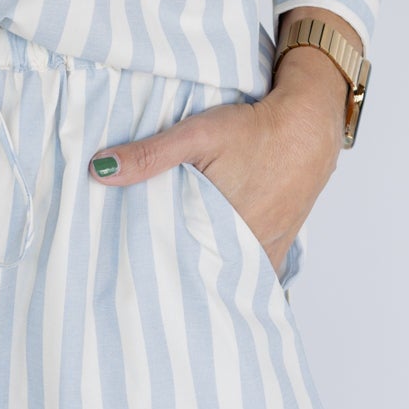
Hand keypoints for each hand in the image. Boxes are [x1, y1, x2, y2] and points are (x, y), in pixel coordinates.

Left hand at [85, 51, 348, 275]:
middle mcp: (248, 253)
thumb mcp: (197, 134)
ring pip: (226, 276)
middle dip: (175, 280)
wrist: (309, 125)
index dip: (154, 278)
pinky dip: (229, 269)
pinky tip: (209, 262)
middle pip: (203, 277)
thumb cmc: (256, 130)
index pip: (179, 272)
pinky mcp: (278, 245)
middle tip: (142, 282)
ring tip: (170, 275)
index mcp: (224, 235)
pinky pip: (250, 269)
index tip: (129, 283)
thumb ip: (149, 155)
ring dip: (203, 275)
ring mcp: (266, 252)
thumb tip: (99, 171)